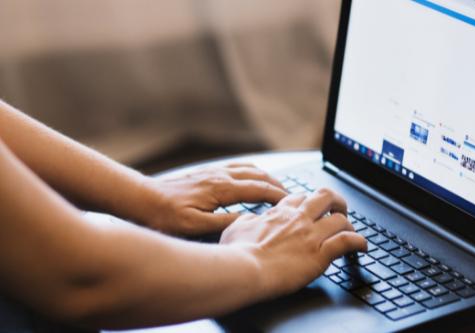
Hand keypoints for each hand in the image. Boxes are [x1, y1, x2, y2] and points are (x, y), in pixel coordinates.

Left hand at [139, 164, 287, 235]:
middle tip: (291, 196)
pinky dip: (251, 171)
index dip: (279, 196)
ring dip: (266, 176)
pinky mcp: (206, 172)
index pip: (260, 189)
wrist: (143, 199)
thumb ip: (227, 222)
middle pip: (259, 175)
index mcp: (221, 188)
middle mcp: (220, 175)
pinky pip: (236, 167)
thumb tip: (252, 221)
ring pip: (249, 168)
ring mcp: (213, 171)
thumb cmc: (166, 215)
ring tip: (276, 187)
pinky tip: (251, 178)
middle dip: (278, 184)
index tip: (293, 203)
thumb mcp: (197, 226)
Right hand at [220, 188, 366, 300]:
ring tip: (350, 231)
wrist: (243, 269)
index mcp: (278, 213)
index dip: (308, 202)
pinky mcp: (320, 254)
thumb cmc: (236, 253)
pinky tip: (362, 247)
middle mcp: (297, 219)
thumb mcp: (235, 228)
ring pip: (340, 219)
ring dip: (348, 225)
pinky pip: (347, 241)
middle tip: (338, 210)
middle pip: (324, 197)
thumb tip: (250, 219)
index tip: (310, 209)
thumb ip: (247, 221)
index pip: (299, 198)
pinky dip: (359, 243)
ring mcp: (310, 235)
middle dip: (335, 202)